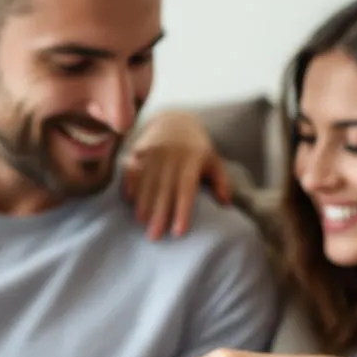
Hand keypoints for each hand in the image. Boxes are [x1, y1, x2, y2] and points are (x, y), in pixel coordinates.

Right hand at [123, 109, 231, 239]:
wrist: (175, 120)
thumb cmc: (196, 148)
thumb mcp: (214, 160)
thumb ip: (221, 182)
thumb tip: (226, 204)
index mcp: (192, 161)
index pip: (186, 190)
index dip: (182, 212)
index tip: (178, 232)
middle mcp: (172, 157)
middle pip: (164, 190)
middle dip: (159, 214)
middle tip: (154, 236)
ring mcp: (154, 152)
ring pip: (147, 182)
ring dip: (143, 203)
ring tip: (142, 222)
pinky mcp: (139, 149)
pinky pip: (132, 170)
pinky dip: (130, 185)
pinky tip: (130, 201)